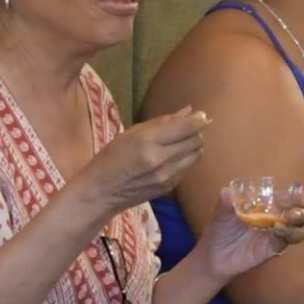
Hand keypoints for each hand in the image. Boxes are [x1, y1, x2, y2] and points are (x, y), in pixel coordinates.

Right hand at [81, 109, 209, 212]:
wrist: (101, 192)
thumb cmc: (111, 157)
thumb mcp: (131, 133)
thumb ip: (163, 122)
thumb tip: (190, 111)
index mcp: (148, 141)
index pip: (187, 128)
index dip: (199, 120)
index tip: (201, 115)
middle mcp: (161, 159)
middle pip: (196, 141)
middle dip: (196, 132)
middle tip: (187, 128)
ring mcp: (167, 176)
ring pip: (196, 155)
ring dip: (193, 146)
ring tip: (180, 142)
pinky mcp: (170, 188)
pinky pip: (187, 168)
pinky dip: (185, 159)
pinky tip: (171, 158)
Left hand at [197, 186, 303, 281]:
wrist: (215, 255)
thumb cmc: (220, 229)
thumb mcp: (221, 213)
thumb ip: (225, 202)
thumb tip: (226, 191)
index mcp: (265, 203)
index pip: (286, 195)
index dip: (295, 193)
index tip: (298, 193)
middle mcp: (275, 216)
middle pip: (298, 209)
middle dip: (302, 206)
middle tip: (299, 205)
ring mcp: (276, 232)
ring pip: (298, 225)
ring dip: (300, 219)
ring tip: (292, 217)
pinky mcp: (275, 247)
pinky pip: (289, 240)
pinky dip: (289, 234)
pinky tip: (280, 231)